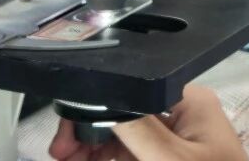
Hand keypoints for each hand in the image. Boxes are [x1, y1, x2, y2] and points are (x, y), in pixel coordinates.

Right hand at [49, 86, 246, 160]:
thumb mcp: (171, 159)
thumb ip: (137, 130)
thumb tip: (104, 103)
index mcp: (188, 102)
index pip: (132, 93)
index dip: (96, 110)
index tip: (69, 134)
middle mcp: (182, 115)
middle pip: (123, 114)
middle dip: (88, 133)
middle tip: (60, 153)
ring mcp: (176, 139)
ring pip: (122, 138)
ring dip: (92, 149)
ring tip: (65, 158)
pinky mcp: (170, 158)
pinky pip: (131, 154)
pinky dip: (110, 158)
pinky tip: (90, 159)